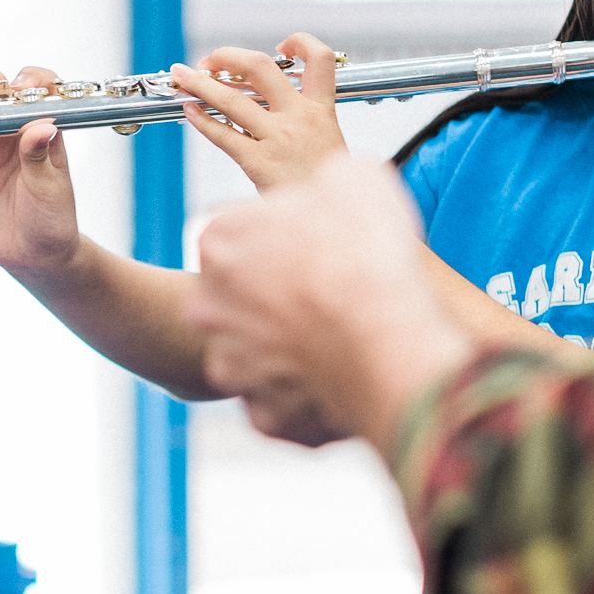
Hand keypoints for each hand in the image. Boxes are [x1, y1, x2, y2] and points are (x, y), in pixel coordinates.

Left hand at [167, 35, 351, 192]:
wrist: (335, 223)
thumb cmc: (325, 187)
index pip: (320, 58)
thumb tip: (266, 105)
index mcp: (321, 110)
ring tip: (183, 77)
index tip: (280, 45)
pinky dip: (202, 120)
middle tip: (209, 60)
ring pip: (231, 98)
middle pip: (260, 66)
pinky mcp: (258, 162)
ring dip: (200, 84)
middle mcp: (299, 118)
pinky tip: (190, 112)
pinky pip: (223, 134)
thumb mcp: (329, 144)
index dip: (299, 42)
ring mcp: (278, 138)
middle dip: (228, 56)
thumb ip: (303, 120)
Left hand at [188, 155, 472, 451]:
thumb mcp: (347, 178)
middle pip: (245, 294)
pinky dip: (311, 394)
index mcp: (217, 239)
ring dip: (292, 345)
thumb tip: (324, 191)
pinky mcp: (263, 415)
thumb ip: (318, 183)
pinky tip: (343, 375)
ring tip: (341, 336)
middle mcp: (208, 305)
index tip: (321, 245)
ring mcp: (232, 364)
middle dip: (279, 294)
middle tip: (330, 292)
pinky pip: (287, 401)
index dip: (289, 236)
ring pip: (262, 351)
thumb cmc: (364, 252)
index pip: (245, 232)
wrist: (386, 333)